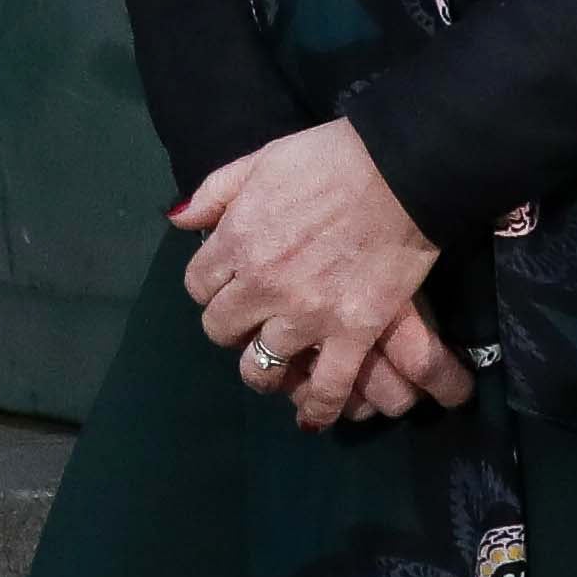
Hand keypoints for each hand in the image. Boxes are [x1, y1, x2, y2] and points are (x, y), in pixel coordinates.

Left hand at [175, 125, 470, 432]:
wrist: (399, 169)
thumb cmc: (329, 158)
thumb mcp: (260, 159)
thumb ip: (214, 193)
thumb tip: (176, 219)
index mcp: (237, 239)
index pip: (198, 285)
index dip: (211, 287)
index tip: (229, 285)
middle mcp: (262, 283)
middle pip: (221, 328)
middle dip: (231, 326)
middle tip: (252, 320)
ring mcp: (306, 313)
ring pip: (261, 365)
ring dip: (264, 367)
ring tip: (277, 365)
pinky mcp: (352, 332)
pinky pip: (327, 387)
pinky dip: (318, 408)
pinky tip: (311, 418)